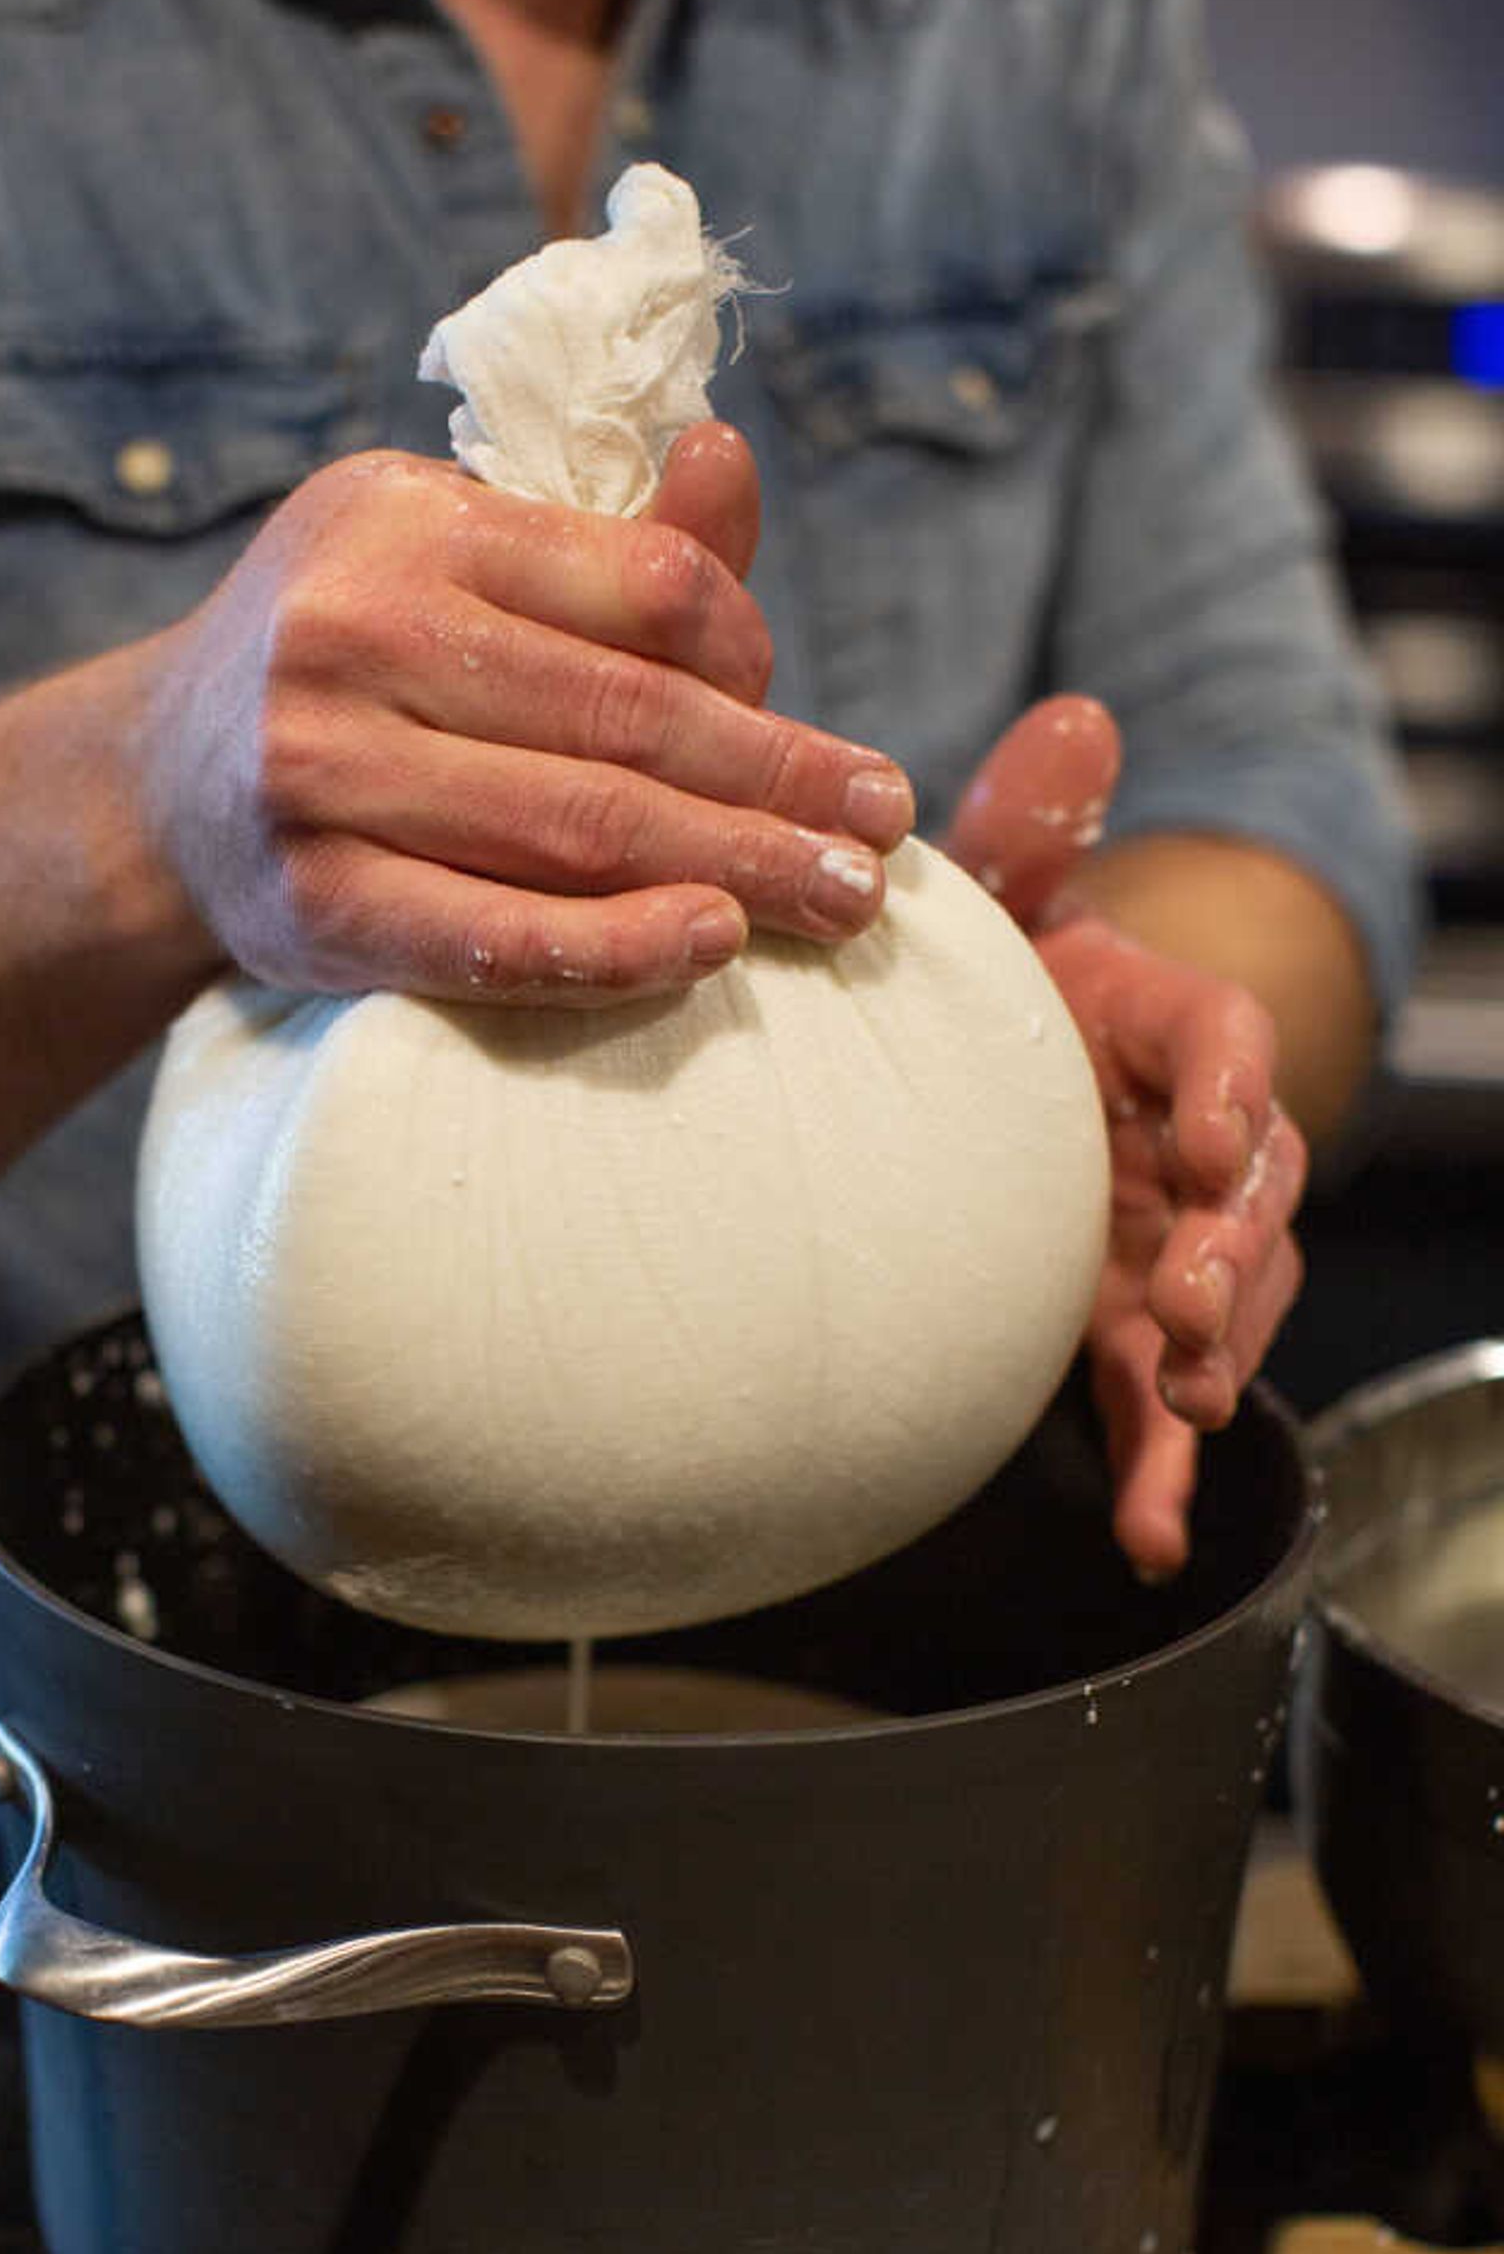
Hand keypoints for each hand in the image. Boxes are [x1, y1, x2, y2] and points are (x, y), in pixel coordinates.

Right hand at [138, 424, 912, 1002]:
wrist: (153, 791)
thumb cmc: (349, 666)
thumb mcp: (450, 560)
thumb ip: (602, 545)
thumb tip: (732, 458)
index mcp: (408, 521)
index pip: (643, 586)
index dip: (756, 662)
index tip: (813, 734)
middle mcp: (353, 632)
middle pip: (628, 718)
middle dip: (782, 781)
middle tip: (882, 832)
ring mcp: (322, 775)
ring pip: (576, 828)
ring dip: (734, 867)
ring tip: (842, 899)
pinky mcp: (311, 908)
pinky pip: (491, 936)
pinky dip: (613, 947)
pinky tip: (710, 946)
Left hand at [948, 696, 1307, 1575]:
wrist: (1002, 1060)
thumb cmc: (1003, 971)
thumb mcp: (1001, 895)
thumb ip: (1025, 824)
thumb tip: (1076, 715)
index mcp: (1165, 1023)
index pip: (1223, 1044)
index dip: (1230, 1089)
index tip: (1210, 1136)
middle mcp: (1194, 1139)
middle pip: (1252, 1194)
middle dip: (1234, 1250)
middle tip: (1187, 1302)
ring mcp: (1175, 1239)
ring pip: (1230, 1304)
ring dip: (1214, 1359)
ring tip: (1178, 1412)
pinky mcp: (1130, 1323)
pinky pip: (1157, 1401)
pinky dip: (1161, 1472)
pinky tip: (1145, 1538)